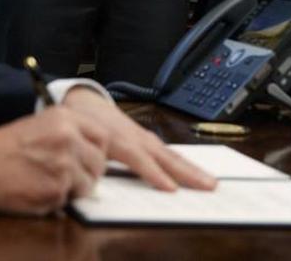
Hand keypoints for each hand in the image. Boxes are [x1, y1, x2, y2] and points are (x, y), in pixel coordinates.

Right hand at [0, 106, 108, 214]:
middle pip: (99, 163)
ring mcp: (64, 165)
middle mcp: (68, 138)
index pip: (103, 137)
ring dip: (73, 189)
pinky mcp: (56, 190)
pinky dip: (56, 200)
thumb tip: (95, 151)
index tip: (91, 159)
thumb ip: (70, 133)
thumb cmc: (5, 147)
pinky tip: (37, 189)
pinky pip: (69, 200)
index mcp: (65, 118)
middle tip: (67, 175)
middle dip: (87, 173)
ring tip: (47, 181)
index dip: (98, 152)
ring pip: (87, 185)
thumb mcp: (40, 125)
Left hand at [62, 88, 216, 191]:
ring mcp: (144, 136)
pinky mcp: (147, 137)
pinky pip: (168, 151)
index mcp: (118, 139)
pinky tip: (194, 172)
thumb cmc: (82, 125)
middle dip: (188, 172)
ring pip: (171, 154)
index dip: (155, 174)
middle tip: (208, 185)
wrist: (84, 101)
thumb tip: (97, 182)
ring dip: (191, 168)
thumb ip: (91, 162)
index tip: (172, 189)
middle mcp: (136, 137)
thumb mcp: (80, 143)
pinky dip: (183, 161)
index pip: (140, 159)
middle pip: (166, 157)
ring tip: (209, 181)